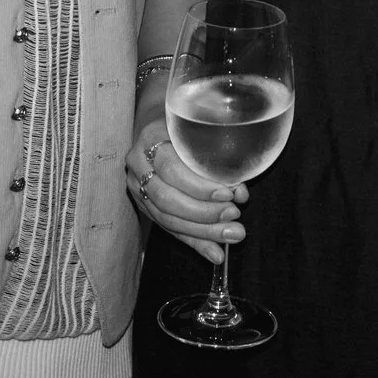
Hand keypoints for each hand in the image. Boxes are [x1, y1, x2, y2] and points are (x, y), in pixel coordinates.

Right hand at [125, 116, 244, 264]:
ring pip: (166, 217)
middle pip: (166, 197)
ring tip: (231, 233)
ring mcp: (136, 184)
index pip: (172, 167)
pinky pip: (168, 227)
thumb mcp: (200, 128)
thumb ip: (219, 157)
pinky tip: (214, 252)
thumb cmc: (188, 125)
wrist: (161, 125)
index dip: (201, 186)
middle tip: (233, 215)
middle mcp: (138, 162)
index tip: (231, 193)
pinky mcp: (142, 203)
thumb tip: (241, 193)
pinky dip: (194, 242)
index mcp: (151, 136)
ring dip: (202, 231)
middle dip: (203, 212)